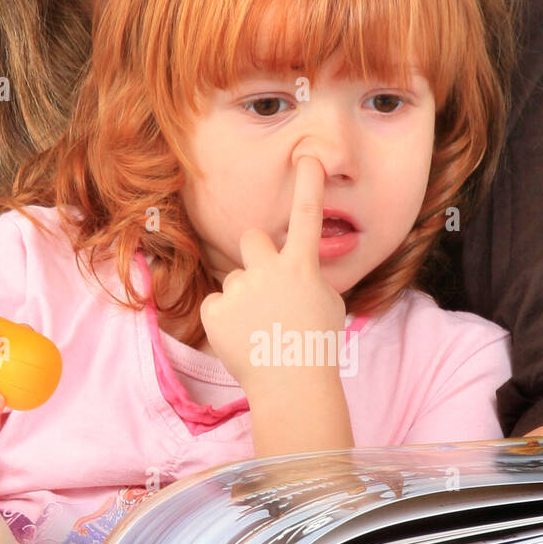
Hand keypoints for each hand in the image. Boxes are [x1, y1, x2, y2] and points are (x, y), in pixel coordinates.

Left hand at [199, 156, 346, 392]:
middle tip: (266, 285)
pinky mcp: (216, 310)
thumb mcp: (326, 305)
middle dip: (257, 254)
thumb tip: (297, 272)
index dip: (309, 184)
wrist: (291, 386)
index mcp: (302, 267)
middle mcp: (269, 270)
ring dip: (246, 298)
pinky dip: (227, 321)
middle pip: (254, 238)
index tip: (309, 158)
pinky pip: (219, 305)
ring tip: (261, 330)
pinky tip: (244, 339)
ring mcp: (240, 289)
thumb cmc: (315, 348)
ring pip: (237, 279)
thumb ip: (309, 278)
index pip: (307, 215)